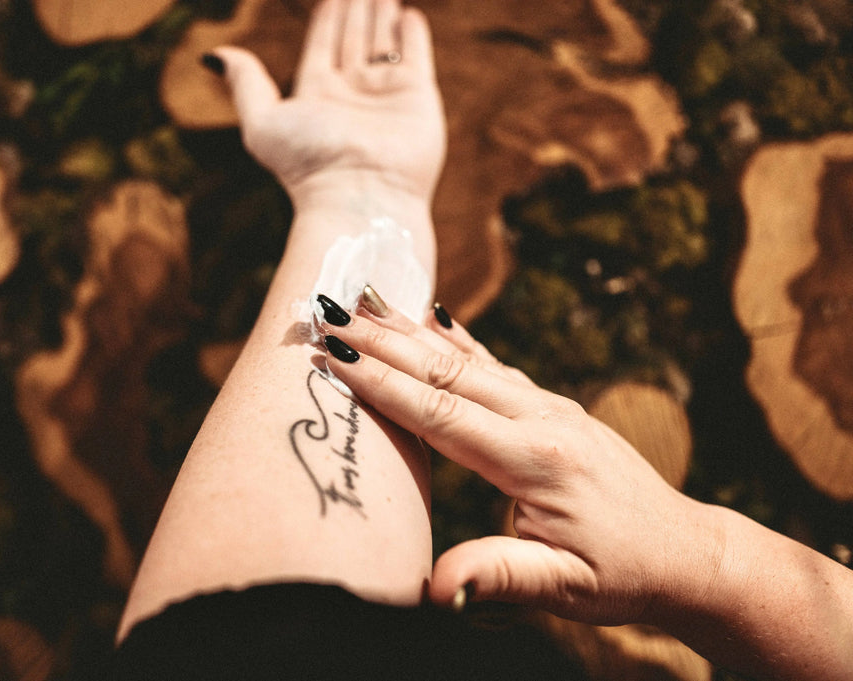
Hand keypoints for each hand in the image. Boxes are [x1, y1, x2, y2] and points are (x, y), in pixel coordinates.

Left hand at [212, 0, 445, 208]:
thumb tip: (214, 53)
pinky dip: (413, 34)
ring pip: (383, 41)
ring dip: (381, 13)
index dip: (326, 18)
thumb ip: (245, 83)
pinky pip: (415, 56)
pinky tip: (408, 14)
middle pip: (353, 38)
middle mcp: (351, 93)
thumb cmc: (307, 164)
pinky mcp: (416, 98)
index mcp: (316, 95)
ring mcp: (385, 95)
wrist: (361, 195)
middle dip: (355, 10)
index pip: (321, 44)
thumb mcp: (262, 121)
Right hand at [320, 302, 709, 624]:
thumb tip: (437, 588)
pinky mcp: (553, 409)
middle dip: (383, 341)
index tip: (336, 355)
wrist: (685, 550)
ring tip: (365, 300)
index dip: (383, 385)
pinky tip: (432, 316)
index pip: (442, 414)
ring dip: (411, 330)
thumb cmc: (623, 573)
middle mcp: (542, 419)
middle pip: (447, 370)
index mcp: (535, 460)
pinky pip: (494, 365)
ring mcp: (550, 408)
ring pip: (469, 359)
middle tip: (329, 311)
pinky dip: (456, 338)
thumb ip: (501, 577)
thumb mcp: (565, 588)